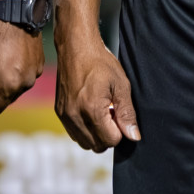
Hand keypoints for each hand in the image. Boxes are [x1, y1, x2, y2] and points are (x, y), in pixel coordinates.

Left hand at [0, 19, 43, 116]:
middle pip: (8, 97)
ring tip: (3, 57)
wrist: (14, 11)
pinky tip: (14, 52)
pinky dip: (21, 67)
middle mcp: (26, 83)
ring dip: (11, 77)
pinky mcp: (40, 61)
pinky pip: (28, 73)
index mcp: (9, 88)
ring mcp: (35, 72)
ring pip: (19, 85)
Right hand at [53, 32, 139, 151]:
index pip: (111, 141)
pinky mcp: (59, 112)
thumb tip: (134, 136)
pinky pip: (74, 134)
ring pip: (85, 143)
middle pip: (98, 146)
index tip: (119, 113)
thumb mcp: (121, 84)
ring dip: (96, 134)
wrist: (76, 47)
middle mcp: (75, 116)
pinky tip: (90, 111)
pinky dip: (85, 129)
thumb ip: (127, 113)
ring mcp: (65, 116)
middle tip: (111, 112)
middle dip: (109, 134)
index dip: (120, 130)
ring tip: (101, 112)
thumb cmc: (100, 62)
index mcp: (92, 109)